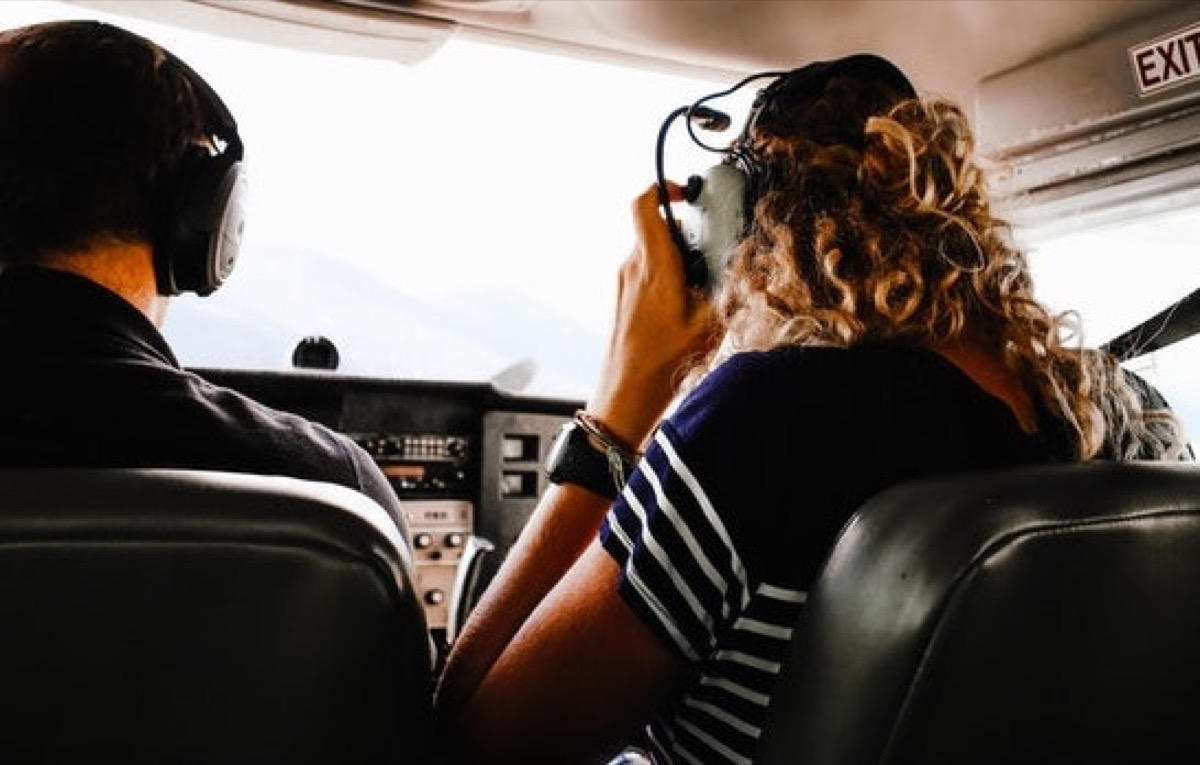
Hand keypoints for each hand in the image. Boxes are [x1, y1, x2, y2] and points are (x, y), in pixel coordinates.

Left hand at [587, 182, 719, 449]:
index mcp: (653, 266)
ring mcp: (624, 283)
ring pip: (653, 250)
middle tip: (710, 252)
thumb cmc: (661, 365)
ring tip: (700, 286)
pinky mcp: (623, 298)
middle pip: (656, 227)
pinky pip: (646, 271)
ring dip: (678, 257)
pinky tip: (685, 306)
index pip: (644, 205)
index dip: (663, 188)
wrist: (624, 397)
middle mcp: (632, 268)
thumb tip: (742, 263)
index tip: (687, 193)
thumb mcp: (708, 325)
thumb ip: (727, 287)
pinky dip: (668, 276)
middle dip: (686, 232)